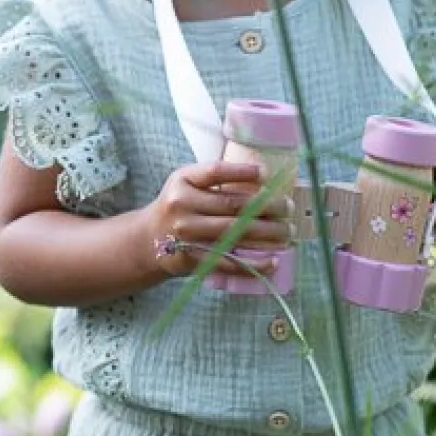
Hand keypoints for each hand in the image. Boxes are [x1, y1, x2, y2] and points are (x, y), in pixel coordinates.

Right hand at [143, 161, 293, 277]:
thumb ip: (215, 179)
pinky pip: (228, 261)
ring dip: (267, 233)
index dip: (242, 172)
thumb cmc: (178, 206)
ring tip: (288, 231)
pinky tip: (274, 260)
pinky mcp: (192, 258)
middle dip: (267, 206)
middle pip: (233, 205)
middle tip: (288, 207)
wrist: (147, 240)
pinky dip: (254, 263)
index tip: (266, 174)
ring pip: (235, 232)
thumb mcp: (187, 183)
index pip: (215, 172)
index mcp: (183, 180)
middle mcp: (182, 205)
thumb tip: (264, 179)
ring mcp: (186, 234)